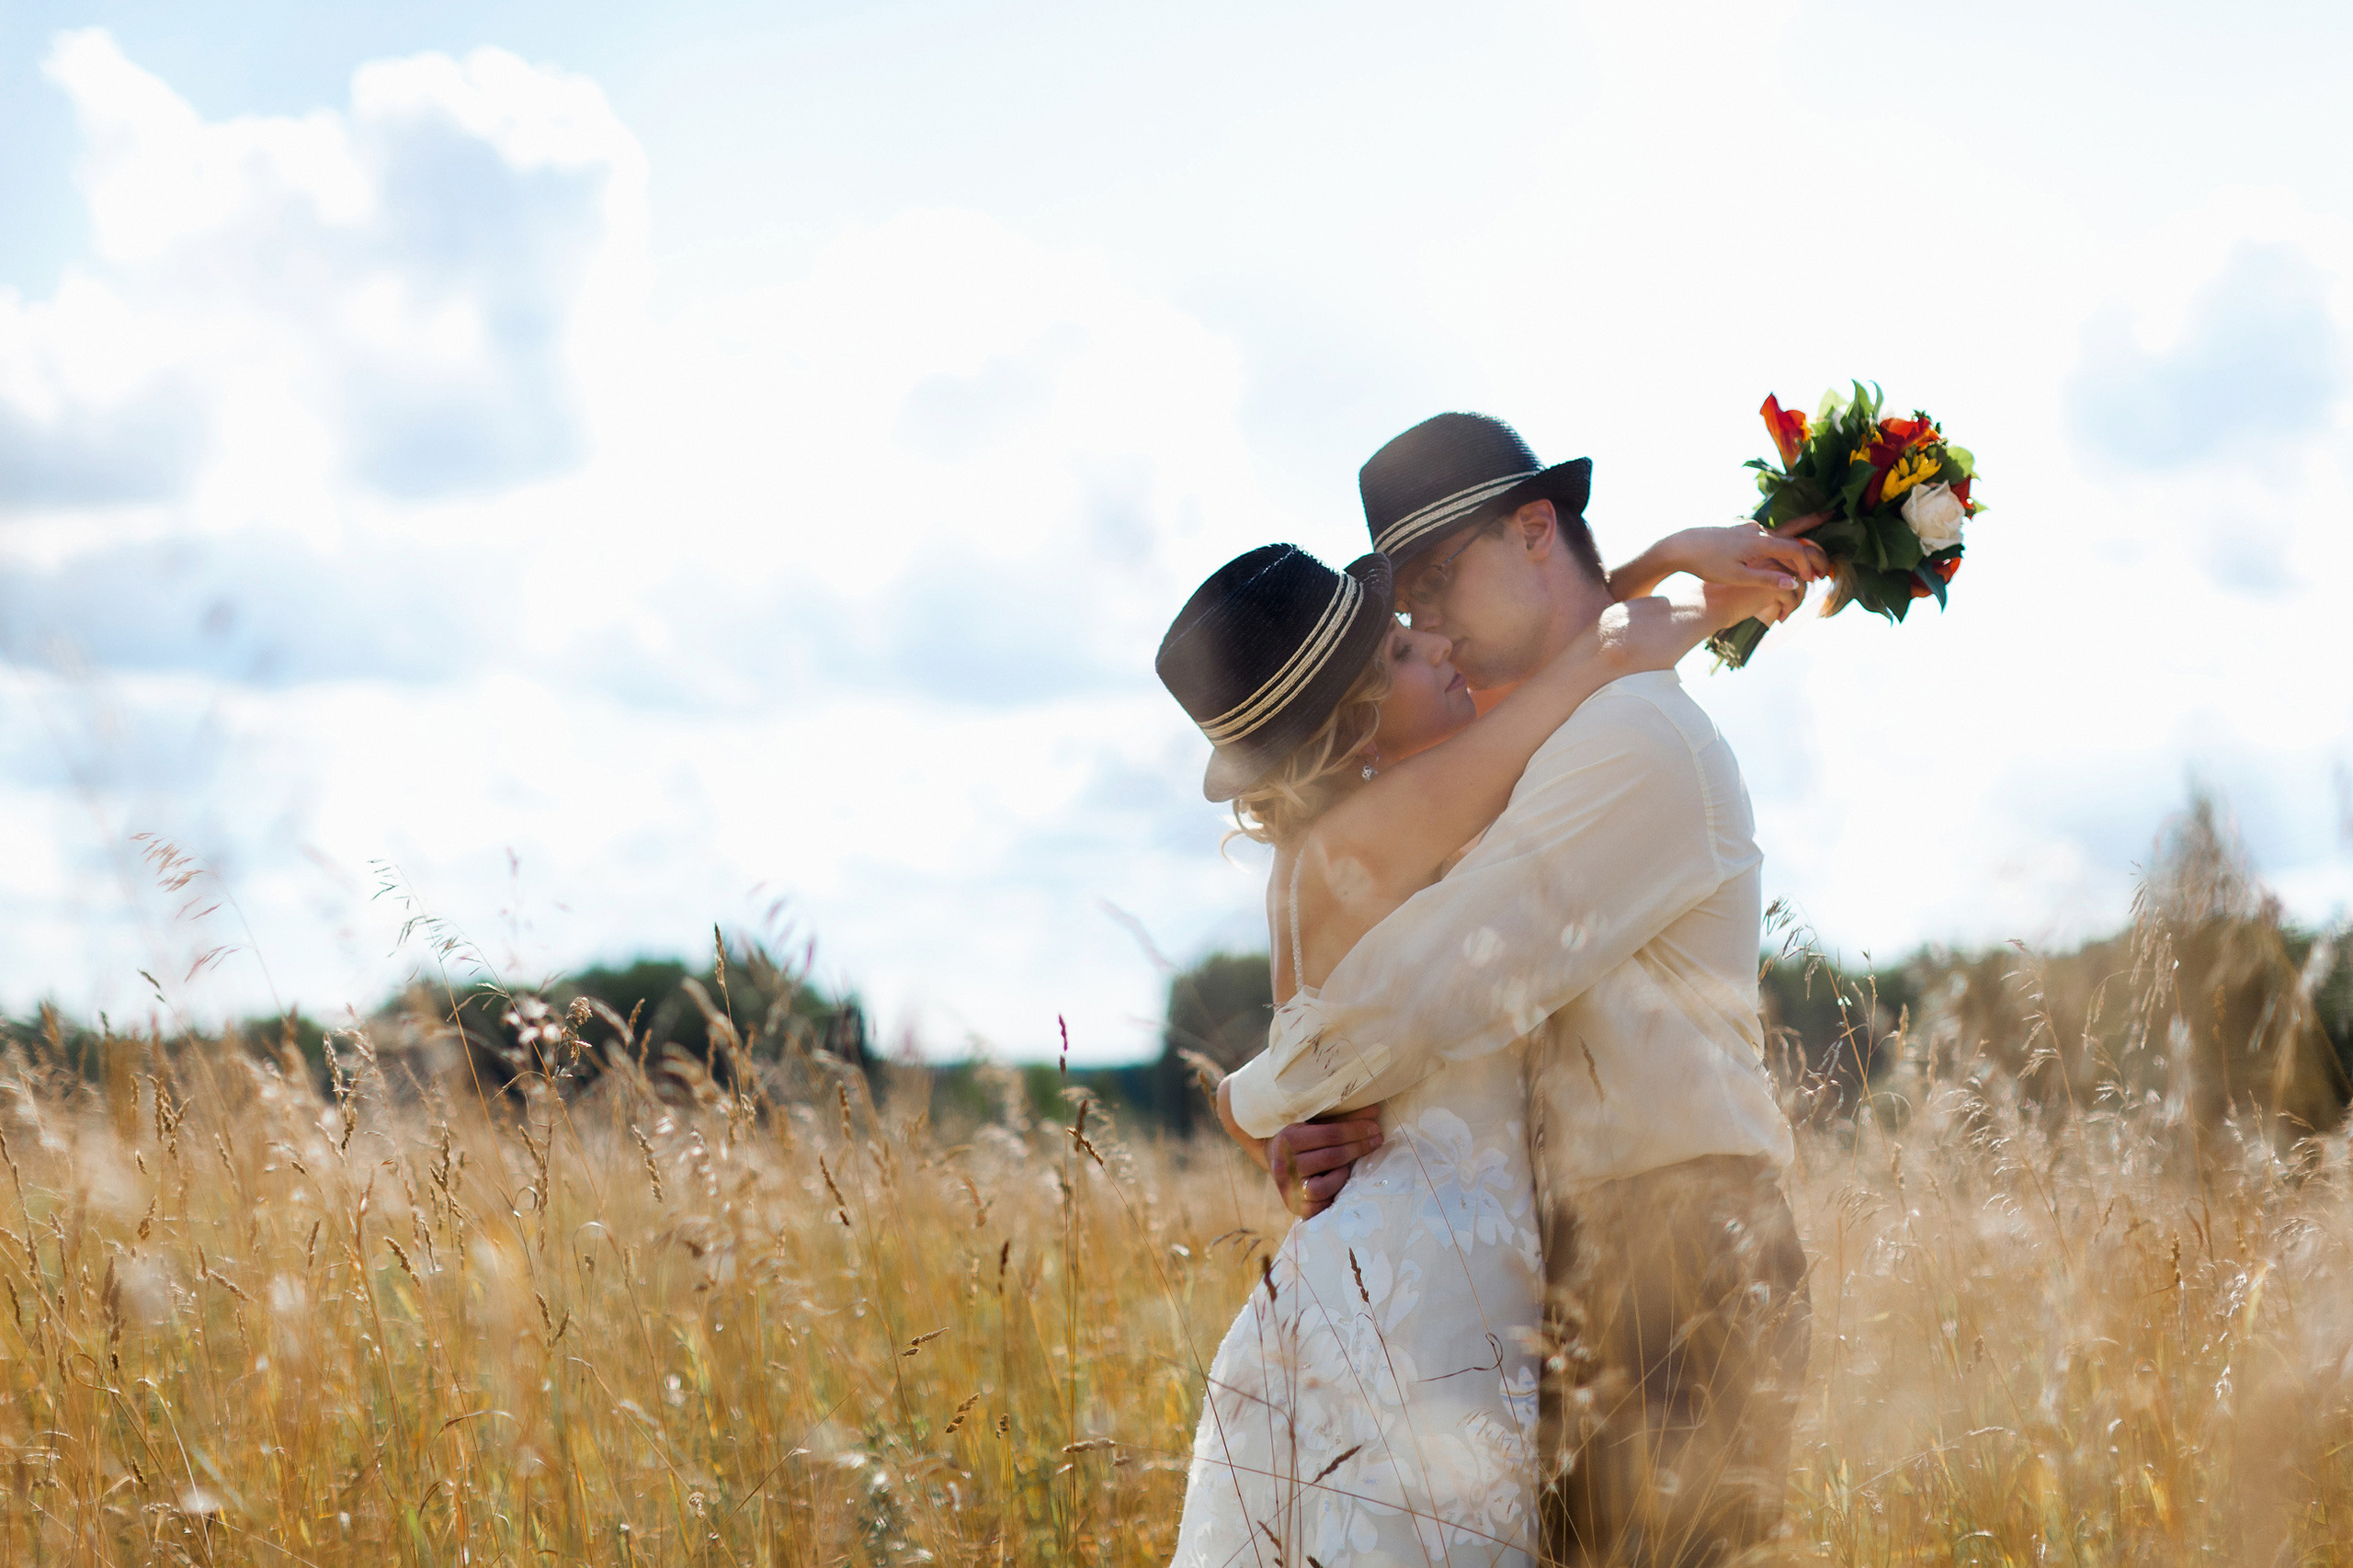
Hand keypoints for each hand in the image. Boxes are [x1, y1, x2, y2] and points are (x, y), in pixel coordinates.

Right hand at [1267, 1108, 1383, 1219]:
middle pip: (1331, 1158)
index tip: (1375, 1128)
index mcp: (1288, 1139)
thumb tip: (1374, 1111)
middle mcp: (1284, 1164)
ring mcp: (1287, 1188)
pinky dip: (1331, 1198)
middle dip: (1358, 1148)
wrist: (1273, 1158)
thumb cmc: (1301, 1138)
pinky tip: (1338, 1186)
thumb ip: (1342, 1119)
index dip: (1356, 1131)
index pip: (1330, 1134)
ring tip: (1348, 1168)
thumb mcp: (1315, 1123)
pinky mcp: (1292, 1205)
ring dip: (1341, 1176)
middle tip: (1376, 1140)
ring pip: (1321, 1188)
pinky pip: (1317, 1208)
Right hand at [1599, 579, 1802, 671]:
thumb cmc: (1710, 600)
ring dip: (1797, 601)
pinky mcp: (1770, 588)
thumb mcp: (1731, 589)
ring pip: (1798, 584)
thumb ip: (1746, 586)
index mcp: (1753, 557)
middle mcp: (1763, 560)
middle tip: (1794, 605)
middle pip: (1794, 569)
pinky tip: (1781, 620)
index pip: (1781, 561)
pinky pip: (1792, 597)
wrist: (1702, 607)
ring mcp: (1768, 573)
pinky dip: (1790, 609)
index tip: (1787, 595)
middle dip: (1800, 587)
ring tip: (1787, 614)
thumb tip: (1755, 596)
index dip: (1788, 577)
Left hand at [1669, 518, 1828, 591]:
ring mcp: (1746, 527)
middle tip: (1832, 517)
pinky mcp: (1737, 528)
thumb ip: (1767, 579)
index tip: (1812, 579)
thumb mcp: (1737, 577)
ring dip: (1790, 543)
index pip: (1794, 550)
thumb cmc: (1707, 564)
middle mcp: (1756, 530)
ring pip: (1776, 534)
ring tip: (1803, 549)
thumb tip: (1794, 584)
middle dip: (1812, 527)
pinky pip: (1762, 535)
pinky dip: (1774, 541)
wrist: (1680, 545)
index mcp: (1759, 541)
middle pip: (1791, 530)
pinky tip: (1772, 548)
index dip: (1807, 564)